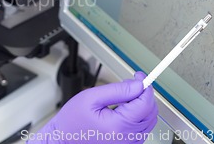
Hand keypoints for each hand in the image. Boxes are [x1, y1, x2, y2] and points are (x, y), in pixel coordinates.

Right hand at [28, 72, 157, 143]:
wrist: (63, 139)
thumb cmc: (72, 121)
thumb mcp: (90, 98)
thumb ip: (116, 90)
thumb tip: (137, 85)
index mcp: (118, 126)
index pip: (145, 103)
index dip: (145, 86)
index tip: (140, 76)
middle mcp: (127, 138)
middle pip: (150, 112)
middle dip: (144, 94)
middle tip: (131, 84)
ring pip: (148, 120)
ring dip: (142, 105)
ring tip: (124, 96)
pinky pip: (141, 129)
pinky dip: (138, 116)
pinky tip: (124, 109)